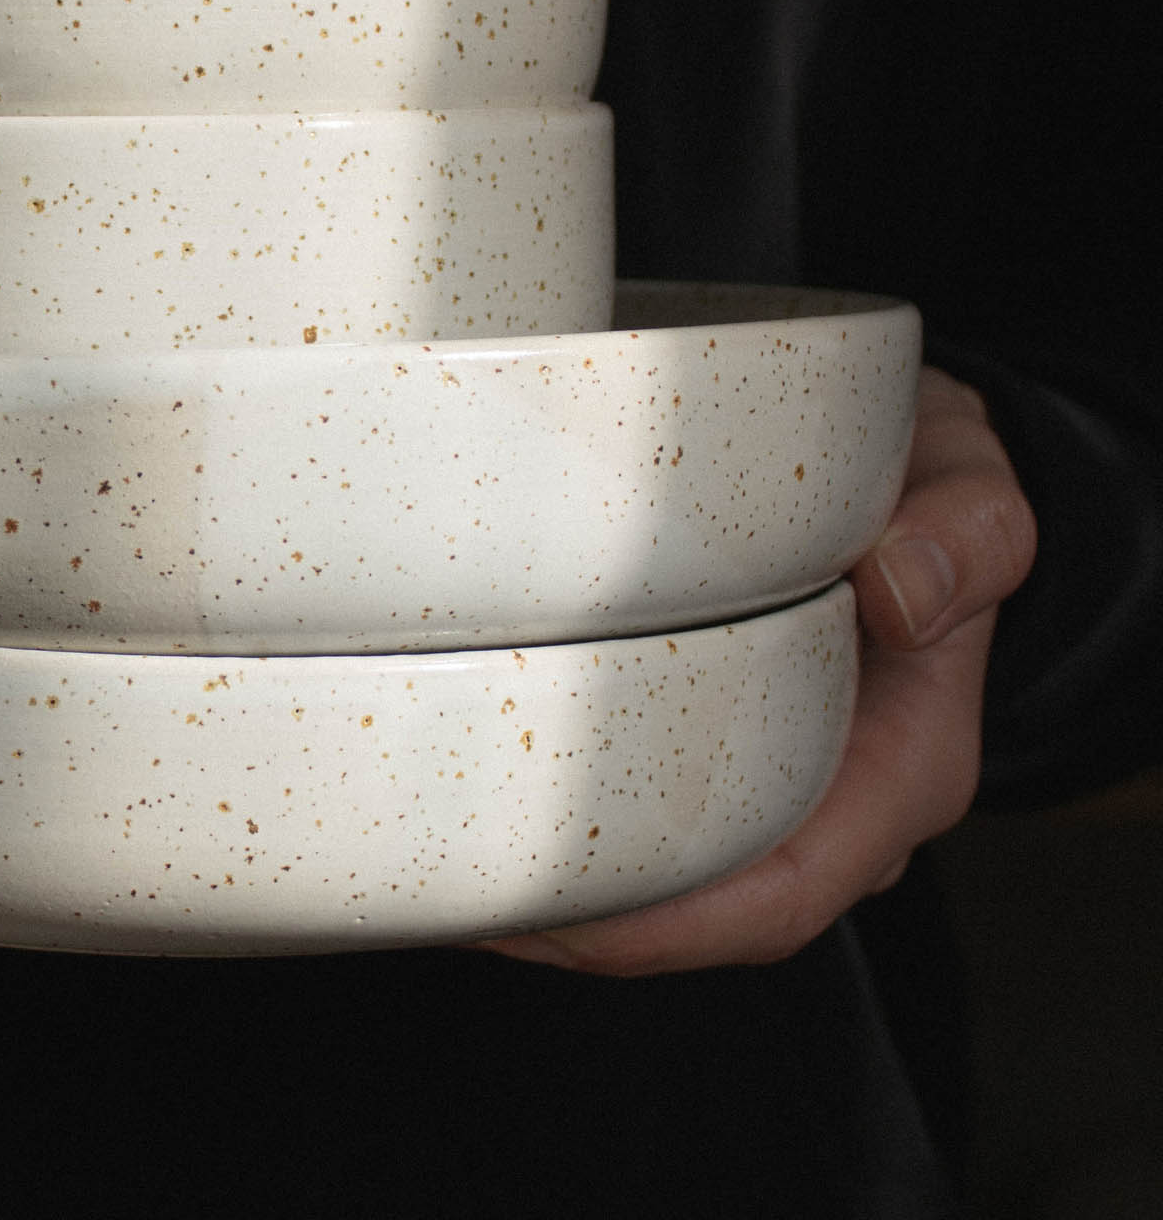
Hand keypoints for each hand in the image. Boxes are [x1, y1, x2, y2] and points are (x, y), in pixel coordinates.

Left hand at [478, 365, 1036, 972]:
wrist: (932, 477)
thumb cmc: (940, 492)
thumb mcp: (975, 493)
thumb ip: (962, 537)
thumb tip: (902, 592)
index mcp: (901, 768)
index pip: (777, 897)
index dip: (658, 929)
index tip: (547, 920)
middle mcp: (831, 798)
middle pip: (693, 910)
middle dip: (569, 923)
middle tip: (445, 887)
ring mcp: (772, 777)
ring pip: (657, 873)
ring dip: (551, 881)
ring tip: (432, 858)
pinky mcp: (718, 740)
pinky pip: (640, 805)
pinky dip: (562, 816)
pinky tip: (472, 790)